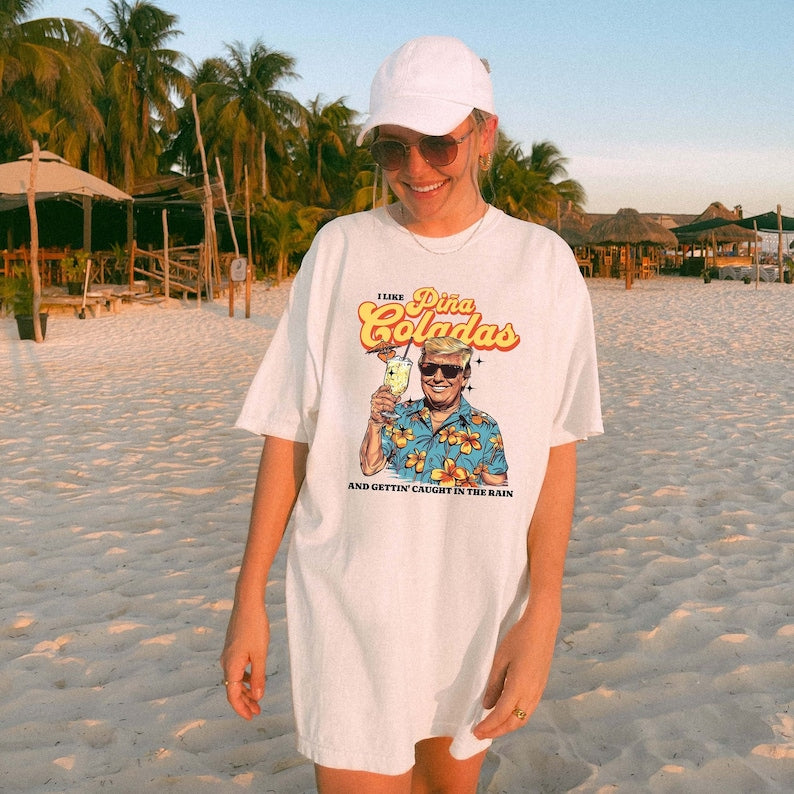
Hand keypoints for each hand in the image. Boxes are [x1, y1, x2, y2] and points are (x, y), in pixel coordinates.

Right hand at [220, 599, 268, 719]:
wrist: (247, 603)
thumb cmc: (255, 627)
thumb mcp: (260, 654)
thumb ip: (259, 676)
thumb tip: (258, 697)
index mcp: (231, 666)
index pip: (233, 695)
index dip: (241, 708)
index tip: (251, 717)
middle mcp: (226, 662)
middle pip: (233, 689)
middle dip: (245, 702)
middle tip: (257, 712)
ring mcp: (228, 654)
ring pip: (235, 679)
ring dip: (246, 690)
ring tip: (258, 699)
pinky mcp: (232, 647)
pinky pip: (236, 669)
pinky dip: (245, 677)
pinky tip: (255, 679)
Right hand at [370, 384, 397, 422]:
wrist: (378, 417)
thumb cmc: (383, 407)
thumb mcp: (389, 402)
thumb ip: (393, 399)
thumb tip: (398, 398)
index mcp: (377, 394)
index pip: (380, 389)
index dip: (385, 387)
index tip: (389, 387)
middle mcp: (375, 399)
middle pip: (383, 395)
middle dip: (390, 397)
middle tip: (394, 400)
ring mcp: (374, 404)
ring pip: (383, 403)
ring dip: (389, 406)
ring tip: (393, 408)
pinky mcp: (374, 410)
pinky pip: (382, 410)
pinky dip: (386, 411)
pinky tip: (389, 412)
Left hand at [473, 608, 559, 739]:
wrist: (542, 626)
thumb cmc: (518, 638)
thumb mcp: (500, 659)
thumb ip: (494, 684)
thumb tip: (487, 705)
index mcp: (519, 686)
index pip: (501, 714)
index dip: (488, 726)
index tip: (476, 732)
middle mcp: (531, 693)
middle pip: (514, 722)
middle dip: (497, 731)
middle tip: (481, 734)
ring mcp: (538, 690)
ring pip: (523, 718)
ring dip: (507, 726)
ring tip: (492, 727)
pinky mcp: (541, 686)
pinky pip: (528, 710)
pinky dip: (516, 718)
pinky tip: (507, 714)